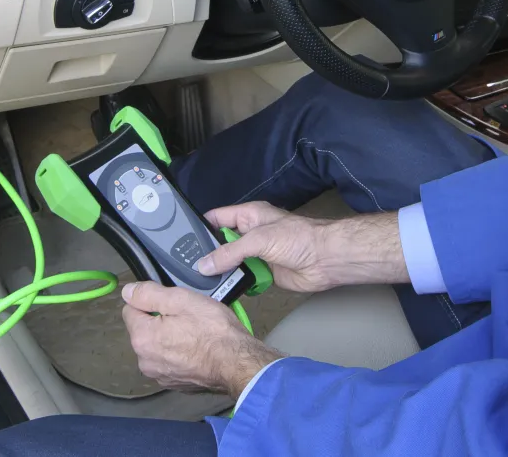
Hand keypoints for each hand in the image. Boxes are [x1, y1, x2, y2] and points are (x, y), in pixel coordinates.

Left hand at [120, 281, 280, 397]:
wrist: (237, 364)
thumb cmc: (214, 331)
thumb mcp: (182, 300)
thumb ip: (149, 294)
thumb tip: (128, 291)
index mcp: (142, 338)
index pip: (130, 309)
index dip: (150, 300)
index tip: (171, 303)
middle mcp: (145, 360)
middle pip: (144, 329)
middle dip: (160, 320)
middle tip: (187, 316)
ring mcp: (159, 375)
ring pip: (157, 346)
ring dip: (169, 338)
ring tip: (195, 333)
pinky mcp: (174, 383)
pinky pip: (170, 361)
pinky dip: (179, 355)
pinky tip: (197, 349)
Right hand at [196, 202, 408, 292]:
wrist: (326, 260)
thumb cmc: (299, 238)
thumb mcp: (259, 240)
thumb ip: (230, 251)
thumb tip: (204, 264)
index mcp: (248, 216)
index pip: (216, 218)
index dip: (199, 228)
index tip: (180, 240)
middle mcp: (250, 234)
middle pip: (220, 244)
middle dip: (207, 255)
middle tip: (187, 268)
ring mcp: (256, 255)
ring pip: (230, 264)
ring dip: (221, 272)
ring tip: (200, 283)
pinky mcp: (263, 274)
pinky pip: (243, 279)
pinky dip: (235, 284)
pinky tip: (222, 291)